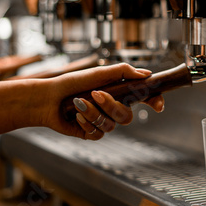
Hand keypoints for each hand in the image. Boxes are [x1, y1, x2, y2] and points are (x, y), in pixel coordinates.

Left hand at [39, 63, 164, 139]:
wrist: (47, 98)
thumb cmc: (71, 83)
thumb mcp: (98, 73)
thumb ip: (123, 72)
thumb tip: (146, 74)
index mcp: (119, 93)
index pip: (143, 99)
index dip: (154, 102)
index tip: (158, 106)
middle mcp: (113, 108)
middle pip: (127, 116)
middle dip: (111, 106)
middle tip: (96, 94)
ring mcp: (103, 122)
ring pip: (111, 126)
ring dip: (93, 113)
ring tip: (78, 103)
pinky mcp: (91, 133)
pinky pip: (98, 133)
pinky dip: (86, 123)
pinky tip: (75, 115)